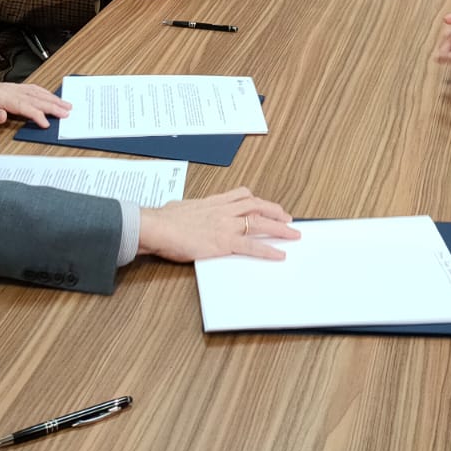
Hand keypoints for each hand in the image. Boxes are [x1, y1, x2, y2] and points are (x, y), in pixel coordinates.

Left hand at [0, 76, 68, 128]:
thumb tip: (3, 116)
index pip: (23, 106)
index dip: (36, 114)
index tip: (47, 123)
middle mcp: (8, 90)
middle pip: (34, 97)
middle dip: (52, 105)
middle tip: (68, 112)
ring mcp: (10, 88)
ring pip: (35, 92)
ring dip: (51, 98)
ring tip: (66, 105)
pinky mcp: (10, 89)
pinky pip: (31, 89)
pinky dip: (43, 93)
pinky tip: (50, 96)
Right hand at [137, 187, 298, 261]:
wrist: (158, 227)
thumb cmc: (163, 219)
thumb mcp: (179, 208)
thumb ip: (188, 210)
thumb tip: (180, 211)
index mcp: (213, 202)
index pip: (241, 195)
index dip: (257, 200)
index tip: (265, 204)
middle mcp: (223, 210)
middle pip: (257, 205)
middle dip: (274, 211)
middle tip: (287, 217)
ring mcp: (226, 225)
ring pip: (260, 222)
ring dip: (279, 227)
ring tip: (292, 233)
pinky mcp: (224, 243)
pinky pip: (252, 246)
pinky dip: (268, 250)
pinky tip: (279, 254)